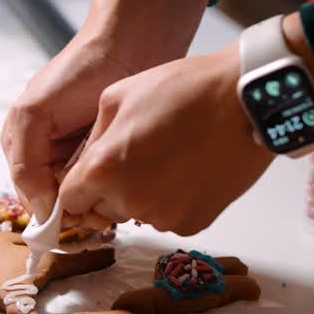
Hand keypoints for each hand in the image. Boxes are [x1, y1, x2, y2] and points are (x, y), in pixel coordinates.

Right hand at [1, 0, 206, 221]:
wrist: (130, 43)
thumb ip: (26, 162)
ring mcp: (81, 155)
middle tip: (105, 209)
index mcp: (22, 145)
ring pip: (86, 199)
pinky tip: (132, 187)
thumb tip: (43, 212)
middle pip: (60, 204)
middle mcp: (50, 155)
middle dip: (81, 209)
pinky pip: (109, 186)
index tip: (79, 215)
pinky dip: (117, 192)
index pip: (31, 198)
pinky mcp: (110, 154)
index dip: (53, 212)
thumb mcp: (36, 112)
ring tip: (120, 197)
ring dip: (101, 204)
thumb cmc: (79, 71)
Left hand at [58, 40, 272, 235]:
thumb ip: (93, 137)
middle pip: (102, 209)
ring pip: (136, 213)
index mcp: (103, 170)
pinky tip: (187, 169)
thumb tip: (84, 162)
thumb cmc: (183, 90)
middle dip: (109, 188)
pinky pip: (168, 217)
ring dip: (142, 194)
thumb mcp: (117, 97)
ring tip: (167, 156)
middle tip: (135, 156)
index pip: (69, 199)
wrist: (243, 102)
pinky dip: (172, 200)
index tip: (90, 176)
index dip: (78, 184)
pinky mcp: (193, 223)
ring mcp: (163, 217)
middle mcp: (129, 201)